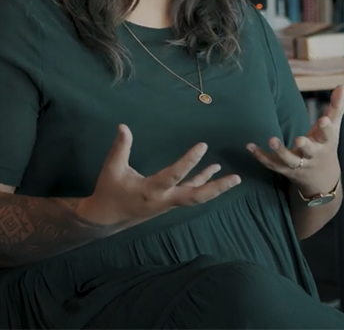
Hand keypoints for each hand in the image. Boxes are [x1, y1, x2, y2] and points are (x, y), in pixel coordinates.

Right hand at [78, 124, 240, 227]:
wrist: (107, 217)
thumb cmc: (110, 191)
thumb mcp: (112, 169)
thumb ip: (120, 148)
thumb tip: (123, 126)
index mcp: (150, 190)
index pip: (173, 175)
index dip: (189, 161)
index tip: (203, 145)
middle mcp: (164, 199)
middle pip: (195, 196)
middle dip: (216, 188)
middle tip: (236, 179)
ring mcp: (169, 203)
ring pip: (196, 197)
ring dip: (215, 187)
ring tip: (234, 178)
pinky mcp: (170, 201)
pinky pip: (190, 192)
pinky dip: (202, 182)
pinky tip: (214, 170)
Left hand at [247, 85, 343, 196]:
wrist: (321, 180)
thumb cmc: (326, 146)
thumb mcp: (334, 129)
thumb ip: (336, 107)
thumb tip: (343, 85)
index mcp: (326, 144)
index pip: (328, 135)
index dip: (326, 128)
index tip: (324, 119)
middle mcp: (312, 156)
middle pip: (309, 151)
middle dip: (305, 146)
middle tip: (299, 140)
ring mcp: (298, 165)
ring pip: (288, 160)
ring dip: (279, 151)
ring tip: (271, 139)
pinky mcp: (284, 170)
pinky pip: (271, 164)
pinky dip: (260, 156)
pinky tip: (250, 146)